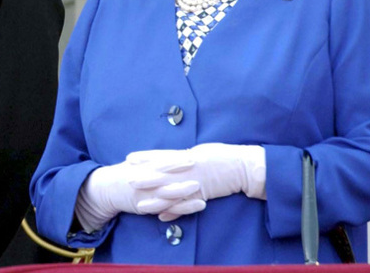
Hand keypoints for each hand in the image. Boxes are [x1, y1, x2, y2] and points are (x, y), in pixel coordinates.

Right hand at [75, 156, 204, 232]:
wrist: (105, 189)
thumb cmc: (122, 175)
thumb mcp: (135, 164)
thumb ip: (150, 160)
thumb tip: (171, 155)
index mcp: (143, 167)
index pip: (162, 161)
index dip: (176, 158)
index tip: (191, 154)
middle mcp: (144, 179)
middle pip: (165, 174)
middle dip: (182, 170)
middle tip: (199, 166)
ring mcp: (145, 193)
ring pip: (166, 191)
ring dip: (183, 189)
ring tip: (199, 186)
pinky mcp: (145, 206)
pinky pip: (165, 208)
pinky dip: (181, 208)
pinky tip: (195, 206)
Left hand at [127, 143, 266, 220]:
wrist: (242, 166)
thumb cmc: (220, 156)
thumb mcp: (198, 152)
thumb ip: (181, 156)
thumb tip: (166, 158)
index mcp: (186, 156)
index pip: (160, 156)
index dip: (144, 157)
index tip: (129, 158)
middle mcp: (188, 169)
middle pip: (162, 174)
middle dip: (144, 178)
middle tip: (127, 181)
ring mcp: (195, 183)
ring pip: (171, 193)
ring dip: (155, 199)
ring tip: (140, 205)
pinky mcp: (202, 194)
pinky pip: (185, 205)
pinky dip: (174, 212)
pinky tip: (162, 217)